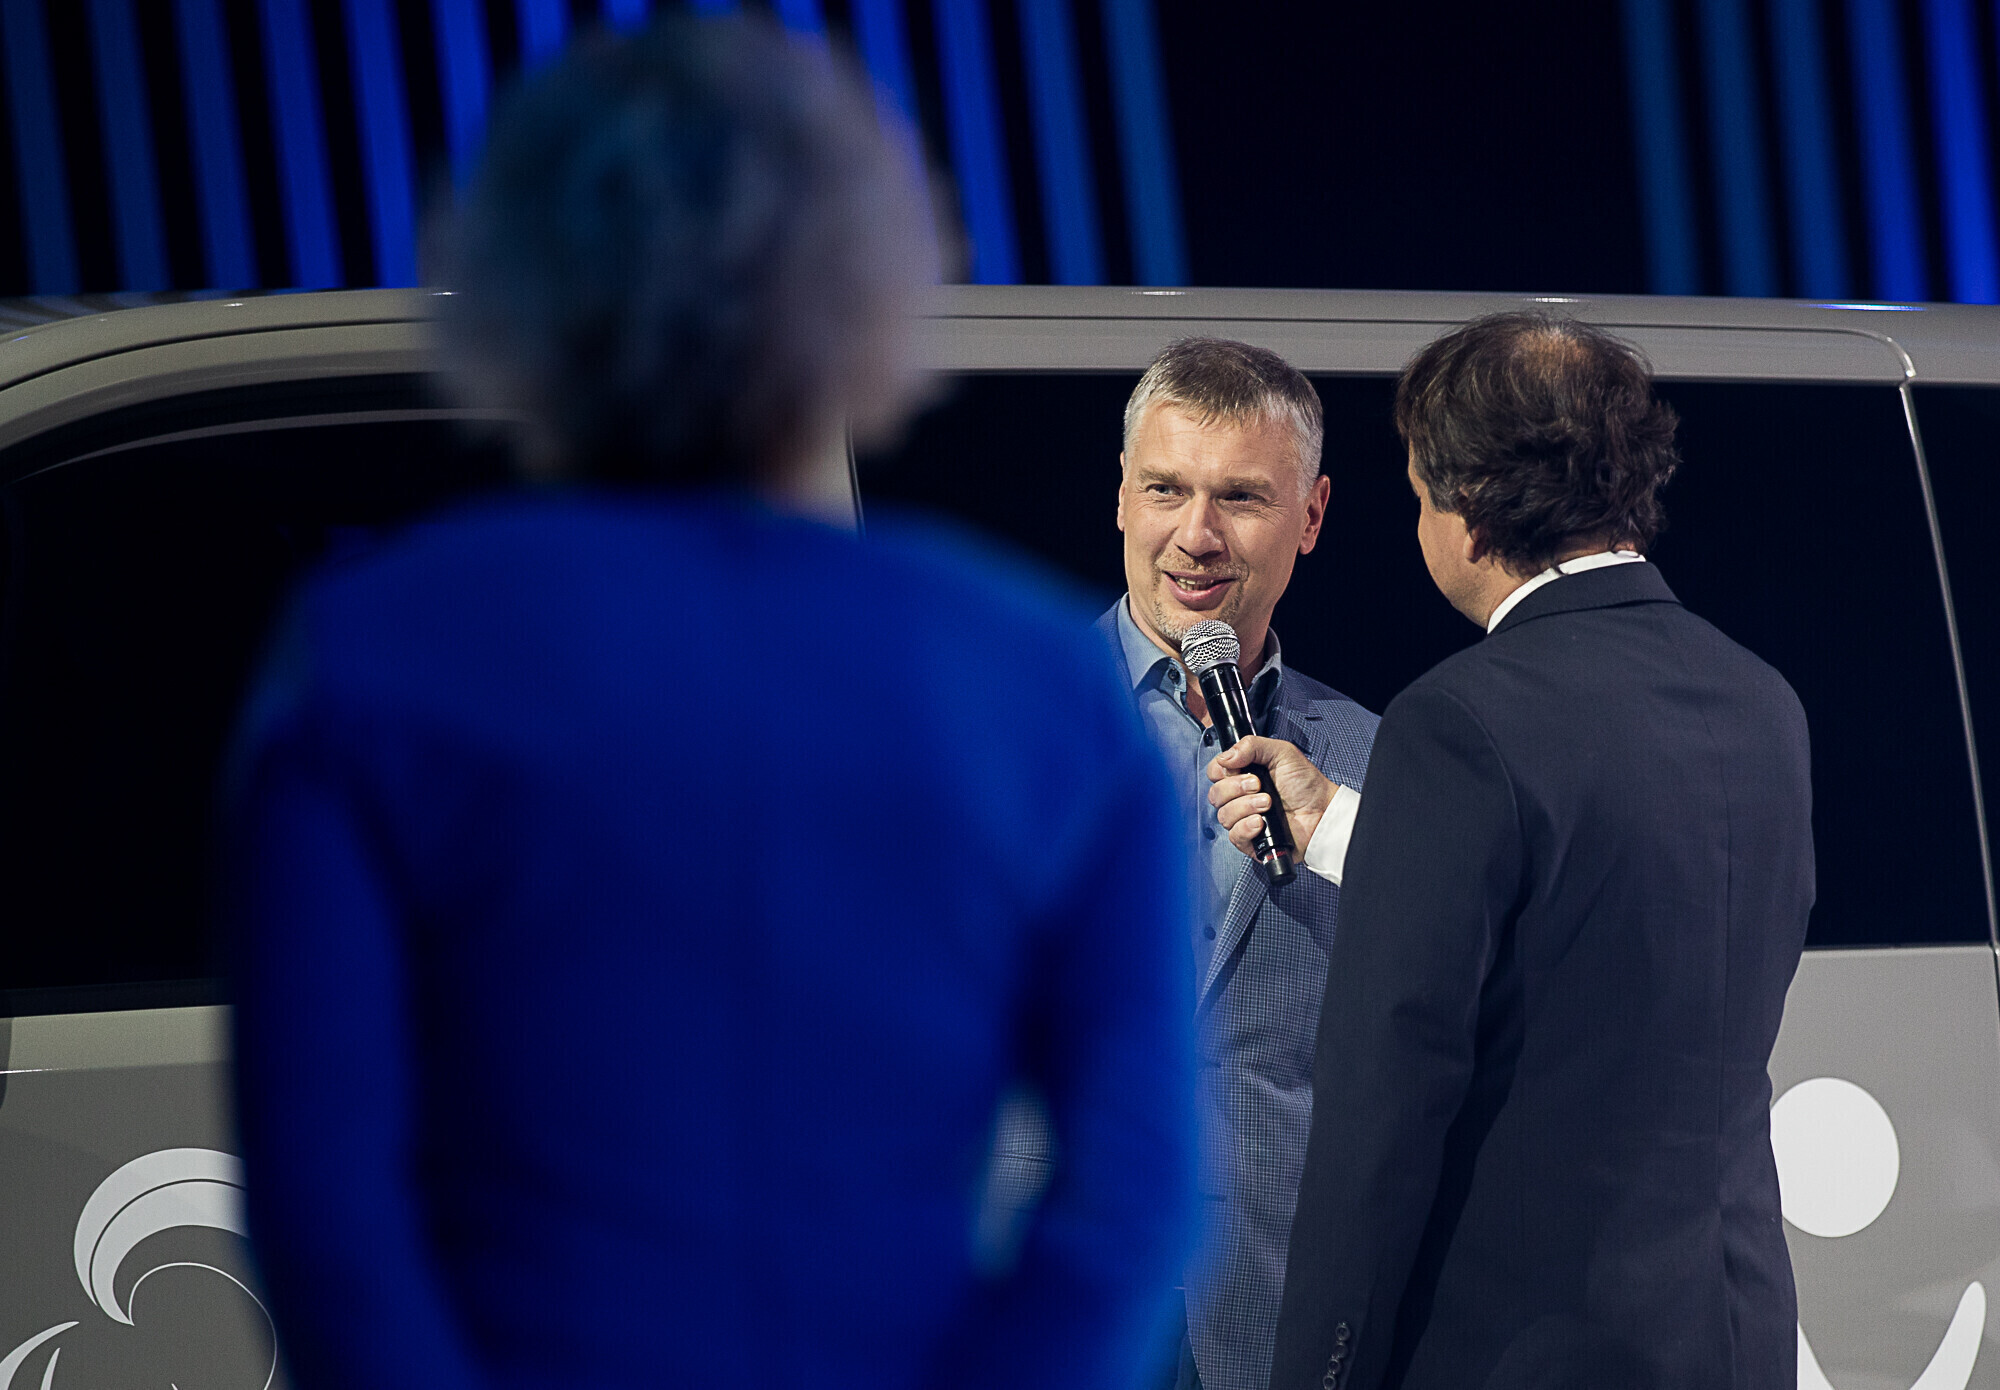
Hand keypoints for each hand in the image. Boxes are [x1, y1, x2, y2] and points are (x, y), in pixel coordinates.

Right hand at [1206, 735, 1336, 859]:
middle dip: (1236, 787)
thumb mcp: (1281, 752)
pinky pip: (1234, 836)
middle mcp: (1240, 798)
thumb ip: (1251, 745)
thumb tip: (1225, 757)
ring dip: (1245, 806)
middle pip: (1215, 794)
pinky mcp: (1251, 841)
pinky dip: (1246, 827)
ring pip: (1223, 815)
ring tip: (1267, 803)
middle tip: (1258, 784)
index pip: (1214, 772)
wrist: (1323, 812)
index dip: (1221, 770)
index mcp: (1243, 775)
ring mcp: (1244, 820)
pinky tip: (1261, 822)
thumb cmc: (1306, 784)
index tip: (1239, 768)